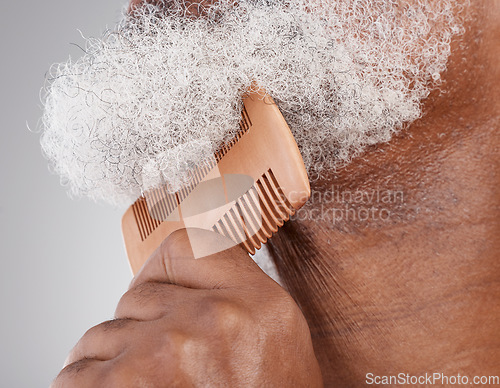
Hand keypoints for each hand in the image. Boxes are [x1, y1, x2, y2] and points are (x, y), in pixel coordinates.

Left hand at [52, 228, 322, 386]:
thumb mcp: (275, 339)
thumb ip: (232, 295)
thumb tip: (172, 282)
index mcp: (261, 303)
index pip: (186, 246)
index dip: (163, 276)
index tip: (161, 300)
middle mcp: (218, 318)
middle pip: (138, 295)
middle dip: (140, 330)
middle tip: (168, 369)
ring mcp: (170, 350)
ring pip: (103, 333)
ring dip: (114, 363)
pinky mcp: (124, 385)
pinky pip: (76, 372)